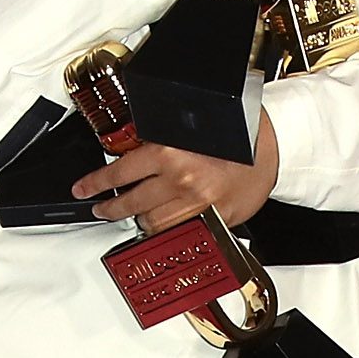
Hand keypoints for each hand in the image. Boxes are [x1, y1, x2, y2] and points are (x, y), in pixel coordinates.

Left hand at [75, 111, 279, 230]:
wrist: (275, 147)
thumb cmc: (238, 132)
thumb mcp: (189, 125)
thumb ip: (159, 138)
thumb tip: (132, 147)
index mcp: (169, 153)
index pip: (119, 173)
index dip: (95, 184)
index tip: (83, 190)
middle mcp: (181, 182)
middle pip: (131, 204)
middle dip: (111, 207)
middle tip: (101, 207)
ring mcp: (198, 206)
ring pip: (152, 224)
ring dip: (138, 220)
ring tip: (130, 215)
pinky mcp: (213, 222)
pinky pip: (180, 232)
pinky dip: (167, 230)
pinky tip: (161, 226)